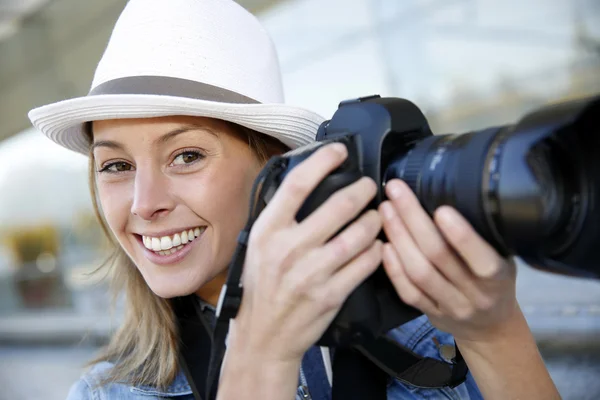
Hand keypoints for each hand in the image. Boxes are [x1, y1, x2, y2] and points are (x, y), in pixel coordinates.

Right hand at [231, 143, 382, 364]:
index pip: (296, 184)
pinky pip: (365, 265)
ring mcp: (311, 273)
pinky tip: (378, 245)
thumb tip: (307, 183)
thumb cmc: (262, 288)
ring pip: (358, 236)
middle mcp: (288, 249)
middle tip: (371, 186)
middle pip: (338, 206)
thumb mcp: (257, 246)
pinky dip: (376, 251)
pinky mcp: (330, 295)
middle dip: (363, 191)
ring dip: (374, 220)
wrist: (263, 337)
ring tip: (377, 215)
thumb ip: (280, 218)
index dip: (322, 161)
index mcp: (267, 231)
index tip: (339, 151)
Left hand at [379, 179, 517, 341]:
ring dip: (398, 237)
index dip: (462, 236)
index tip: (441, 208)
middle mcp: (475, 294)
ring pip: (418, 272)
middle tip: (396, 190)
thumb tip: (456, 191)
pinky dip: (393, 268)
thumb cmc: (494, 281)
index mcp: (498, 278)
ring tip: (386, 210)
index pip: (481, 259)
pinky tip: (383, 244)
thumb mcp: (504, 258)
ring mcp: (450, 306)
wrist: (490, 327)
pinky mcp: (430, 314)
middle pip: (438, 256)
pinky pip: (408, 292)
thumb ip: (485, 236)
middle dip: (414, 219)